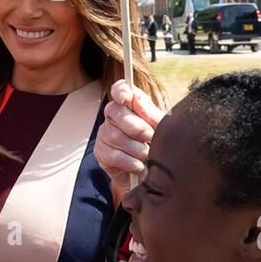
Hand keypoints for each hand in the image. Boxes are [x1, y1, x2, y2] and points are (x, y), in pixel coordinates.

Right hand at [94, 79, 164, 199]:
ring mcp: (104, 133)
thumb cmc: (155, 144)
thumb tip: (139, 103)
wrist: (148, 173)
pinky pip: (113, 155)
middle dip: (136, 126)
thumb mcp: (159, 128)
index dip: (120, 91)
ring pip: (116, 135)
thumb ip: (152, 115)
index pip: (119, 89)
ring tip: (148, 156)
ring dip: (136, 148)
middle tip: (150, 137)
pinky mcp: (101, 152)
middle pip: (115, 111)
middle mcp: (112, 115)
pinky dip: (130, 162)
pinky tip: (139, 166)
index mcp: (129, 104)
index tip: (126, 99)